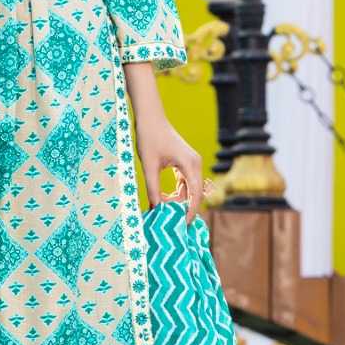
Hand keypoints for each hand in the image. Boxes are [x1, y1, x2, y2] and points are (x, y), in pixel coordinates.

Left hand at [134, 109, 203, 224]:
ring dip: (180, 202)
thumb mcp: (149, 166)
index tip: (183, 226)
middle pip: (195, 193)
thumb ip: (153, 188)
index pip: (195, 194)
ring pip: (190, 189)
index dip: (190, 212)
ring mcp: (192, 163)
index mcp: (190, 164)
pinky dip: (178, 194)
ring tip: (169, 217)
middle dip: (185, 210)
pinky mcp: (186, 162)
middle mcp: (195, 164)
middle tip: (174, 226)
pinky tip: (167, 203)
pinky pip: (185, 183)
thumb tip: (156, 209)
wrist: (150, 117)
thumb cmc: (149, 138)